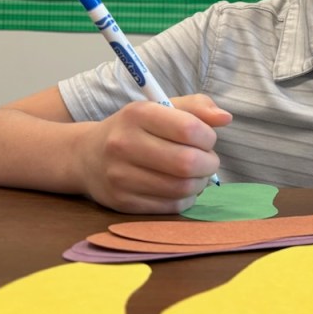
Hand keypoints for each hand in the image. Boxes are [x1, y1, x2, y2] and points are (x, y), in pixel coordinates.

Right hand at [76, 94, 232, 213]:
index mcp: (137, 114)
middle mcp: (124, 144)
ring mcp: (120, 176)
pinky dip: (185, 198)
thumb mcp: (161, 107)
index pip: (189, 129)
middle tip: (208, 161)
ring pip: (181, 188)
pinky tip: (181, 188)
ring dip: (200, 183)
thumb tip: (225, 118)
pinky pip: (170, 206)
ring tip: (196, 175)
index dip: (209, 137)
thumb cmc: (135, 129)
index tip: (208, 139)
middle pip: (187, 162)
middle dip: (209, 163)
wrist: (87, 156)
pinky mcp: (122, 202)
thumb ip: (197, 107)